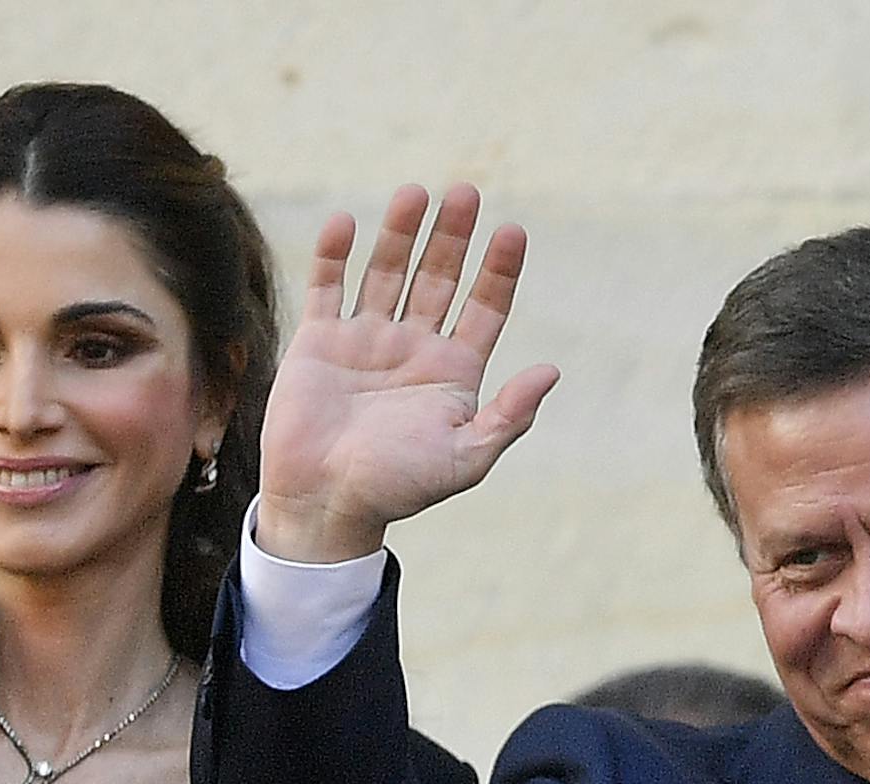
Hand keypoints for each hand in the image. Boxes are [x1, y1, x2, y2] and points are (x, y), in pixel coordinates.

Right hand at [257, 184, 559, 561]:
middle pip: (439, 278)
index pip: (484, 308)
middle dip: (453, 237)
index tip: (512, 232)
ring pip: (387, 272)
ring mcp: (364, 340)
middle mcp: (412, 348)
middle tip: (465, 193)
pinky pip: (327, 287)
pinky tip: (345, 223)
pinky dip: (334, 255)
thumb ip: (508, 416)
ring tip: (416, 194)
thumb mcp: (465, 458)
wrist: (324, 504)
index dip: (499, 271)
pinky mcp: (318, 341)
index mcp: (453, 372)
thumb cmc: (397, 488)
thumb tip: (551, 371)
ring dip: (400, 233)